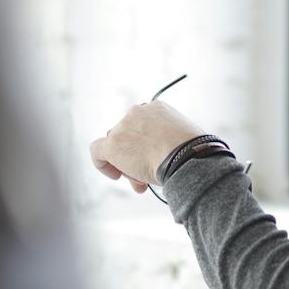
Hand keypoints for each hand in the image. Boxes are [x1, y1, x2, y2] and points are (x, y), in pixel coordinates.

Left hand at [89, 100, 208, 195]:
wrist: (185, 157)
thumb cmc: (191, 152)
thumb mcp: (182, 140)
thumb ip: (167, 142)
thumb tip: (157, 158)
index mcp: (157, 108)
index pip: (145, 126)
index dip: (147, 145)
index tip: (156, 159)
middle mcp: (138, 112)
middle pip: (129, 135)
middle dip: (135, 155)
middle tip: (146, 175)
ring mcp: (124, 127)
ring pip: (117, 146)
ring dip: (126, 163)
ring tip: (141, 180)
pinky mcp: (112, 144)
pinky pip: (97, 151)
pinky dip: (103, 164)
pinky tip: (115, 176)